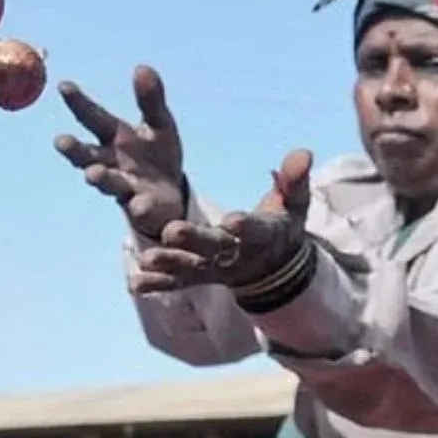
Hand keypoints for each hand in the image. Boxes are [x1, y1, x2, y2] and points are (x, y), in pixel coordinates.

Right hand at [54, 65, 189, 239]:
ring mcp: (124, 185)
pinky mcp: (142, 205)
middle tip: (60, 141)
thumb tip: (141, 66)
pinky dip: (139, 205)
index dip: (78, 102)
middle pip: (87, 154)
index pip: (92, 116)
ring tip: (92, 174)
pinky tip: (140, 204)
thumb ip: (150, 99)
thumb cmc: (157, 153)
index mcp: (114, 136)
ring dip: (98, 177)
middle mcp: (111, 161)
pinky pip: (139, 206)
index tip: (64, 86)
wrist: (170, 194)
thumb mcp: (159, 123)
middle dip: (73, 149)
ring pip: (107, 182)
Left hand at [133, 149, 314, 294]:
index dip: (246, 227)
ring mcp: (216, 269)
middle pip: (215, 249)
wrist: (273, 267)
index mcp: (263, 235)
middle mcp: (237, 255)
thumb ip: (294, 180)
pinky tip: (133, 284)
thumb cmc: (282, 226)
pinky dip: (156, 285)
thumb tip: (303, 152)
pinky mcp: (198, 277)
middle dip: (194, 241)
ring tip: (145, 259)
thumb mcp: (294, 203)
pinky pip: (176, 283)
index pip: (255, 231)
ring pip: (191, 268)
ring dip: (169, 264)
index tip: (233, 221)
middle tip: (171, 232)